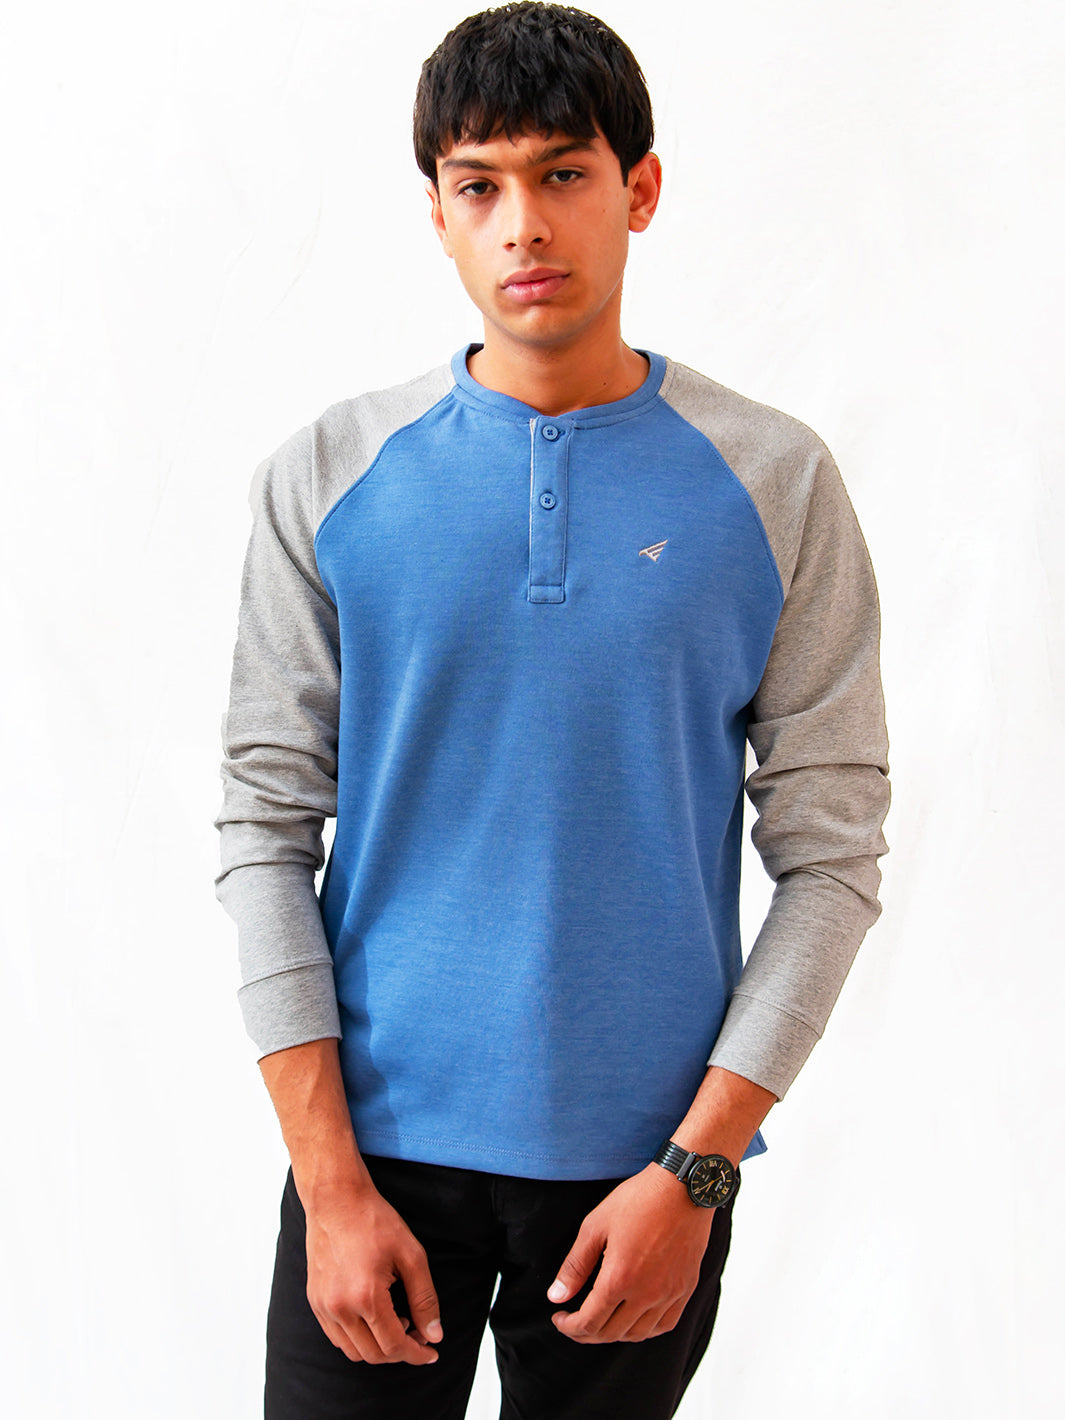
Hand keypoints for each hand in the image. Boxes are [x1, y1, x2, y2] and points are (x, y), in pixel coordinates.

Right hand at [302, 1179, 443, 1364]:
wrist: (336, 1200)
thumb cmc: (375, 1221)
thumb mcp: (411, 1254)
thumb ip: (424, 1298)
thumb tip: (434, 1335)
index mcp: (366, 1296)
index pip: (394, 1345)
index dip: (416, 1354)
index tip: (432, 1352)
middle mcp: (340, 1307)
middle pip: (374, 1355)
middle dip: (401, 1352)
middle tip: (419, 1334)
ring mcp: (323, 1306)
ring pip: (353, 1351)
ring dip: (379, 1348)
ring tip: (398, 1322)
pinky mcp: (315, 1301)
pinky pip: (337, 1337)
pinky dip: (358, 1339)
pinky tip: (375, 1317)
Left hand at [547, 1164, 715, 1343]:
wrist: (682, 1188)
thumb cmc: (638, 1200)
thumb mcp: (596, 1226)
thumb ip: (575, 1265)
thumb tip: (556, 1297)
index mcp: (619, 1279)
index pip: (589, 1322)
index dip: (569, 1327)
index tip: (559, 1318)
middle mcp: (646, 1294)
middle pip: (611, 1333)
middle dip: (586, 1333)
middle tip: (574, 1323)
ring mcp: (669, 1294)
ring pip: (637, 1334)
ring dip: (614, 1335)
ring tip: (601, 1321)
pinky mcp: (685, 1288)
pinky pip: (665, 1325)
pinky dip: (645, 1330)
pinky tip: (634, 1320)